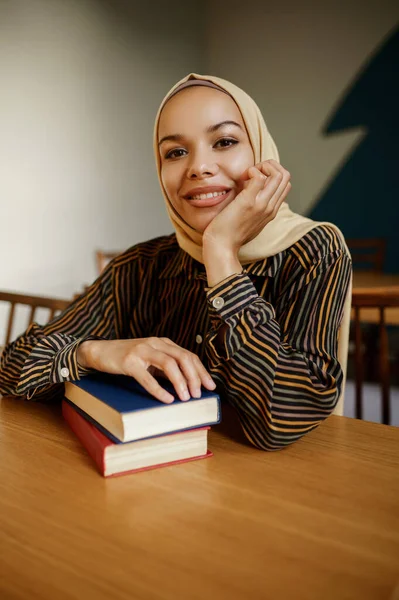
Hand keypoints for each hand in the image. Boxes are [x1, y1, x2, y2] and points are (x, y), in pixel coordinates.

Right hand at [77, 338, 215, 403]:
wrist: (100, 351)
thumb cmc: (127, 358)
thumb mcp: (150, 359)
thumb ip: (166, 368)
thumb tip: (187, 385)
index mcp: (163, 343)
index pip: (189, 355)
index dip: (201, 371)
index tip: (210, 386)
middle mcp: (155, 343)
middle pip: (183, 358)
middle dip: (194, 377)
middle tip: (199, 394)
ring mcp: (142, 351)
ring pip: (169, 364)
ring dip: (180, 382)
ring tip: (186, 397)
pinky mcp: (129, 362)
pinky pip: (148, 377)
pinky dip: (159, 390)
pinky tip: (167, 399)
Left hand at [203, 159, 290, 255]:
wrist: (221, 246)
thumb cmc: (229, 234)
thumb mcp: (248, 220)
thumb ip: (254, 207)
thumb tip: (248, 189)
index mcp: (271, 211)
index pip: (285, 184)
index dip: (272, 174)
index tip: (254, 178)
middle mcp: (270, 207)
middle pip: (285, 176)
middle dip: (270, 166)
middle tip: (251, 173)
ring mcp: (261, 205)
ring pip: (279, 174)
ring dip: (262, 166)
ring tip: (247, 175)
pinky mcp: (249, 202)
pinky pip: (260, 176)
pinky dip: (252, 171)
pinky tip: (241, 178)